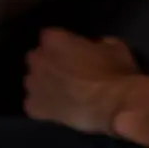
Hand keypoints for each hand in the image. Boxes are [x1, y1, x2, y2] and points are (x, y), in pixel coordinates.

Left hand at [23, 28, 143, 134]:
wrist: (115, 104)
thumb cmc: (115, 71)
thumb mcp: (113, 45)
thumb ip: (95, 43)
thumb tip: (93, 47)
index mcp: (55, 39)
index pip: (49, 37)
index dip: (62, 45)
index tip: (73, 52)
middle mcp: (39, 59)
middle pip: (37, 58)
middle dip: (49, 63)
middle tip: (67, 73)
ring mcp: (34, 84)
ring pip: (33, 81)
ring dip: (44, 84)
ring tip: (62, 94)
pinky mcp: (34, 108)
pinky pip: (33, 104)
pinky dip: (43, 107)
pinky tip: (58, 110)